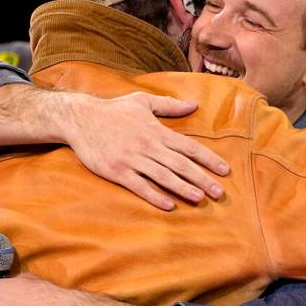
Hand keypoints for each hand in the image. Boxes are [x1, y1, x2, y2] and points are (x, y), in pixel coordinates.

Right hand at [65, 92, 229, 209]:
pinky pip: (140, 186)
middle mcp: (148, 145)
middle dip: (202, 178)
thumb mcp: (142, 101)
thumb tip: (194, 105)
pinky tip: (169, 205)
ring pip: (163, 176)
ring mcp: (132, 159)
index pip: (189, 146)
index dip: (208, 159)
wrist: (81, 118)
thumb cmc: (113, 109)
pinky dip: (155, 196)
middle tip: (219, 192)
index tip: (224, 170)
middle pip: (180, 164)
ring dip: (183, 188)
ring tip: (200, 198)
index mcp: (156, 130)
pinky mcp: (117, 171)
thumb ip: (169, 105)